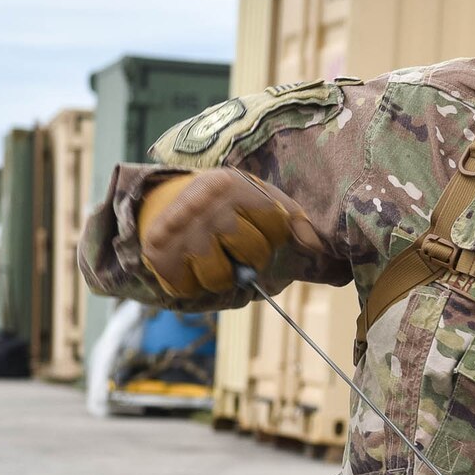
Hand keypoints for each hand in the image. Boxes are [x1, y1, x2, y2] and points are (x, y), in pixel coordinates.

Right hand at [137, 168, 326, 300]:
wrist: (161, 200)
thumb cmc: (224, 207)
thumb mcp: (260, 200)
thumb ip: (294, 221)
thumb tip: (316, 246)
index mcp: (232, 185)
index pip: (278, 225)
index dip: (274, 236)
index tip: (258, 228)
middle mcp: (204, 205)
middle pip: (254, 254)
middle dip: (251, 258)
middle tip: (234, 246)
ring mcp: (178, 230)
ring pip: (220, 279)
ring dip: (220, 276)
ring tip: (211, 256)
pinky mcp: (157, 254)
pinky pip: (190, 289)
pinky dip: (193, 285)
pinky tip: (188, 264)